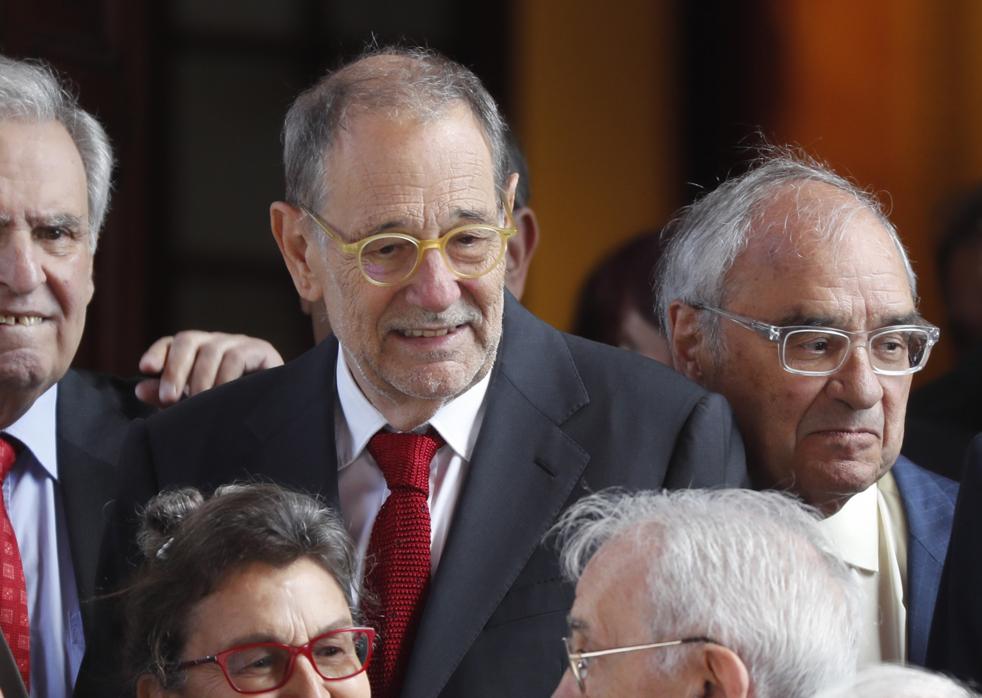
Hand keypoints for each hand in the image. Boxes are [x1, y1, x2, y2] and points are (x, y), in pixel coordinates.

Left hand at [135, 331, 283, 407]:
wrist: (275, 414)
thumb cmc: (231, 411)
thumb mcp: (195, 405)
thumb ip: (169, 398)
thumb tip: (140, 389)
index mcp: (198, 352)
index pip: (173, 343)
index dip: (158, 353)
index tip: (146, 370)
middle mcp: (216, 342)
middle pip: (188, 339)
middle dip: (176, 368)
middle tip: (169, 397)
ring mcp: (239, 343)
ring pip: (212, 349)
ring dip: (201, 378)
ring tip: (197, 401)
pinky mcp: (261, 350)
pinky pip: (236, 357)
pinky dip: (225, 377)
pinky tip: (221, 396)